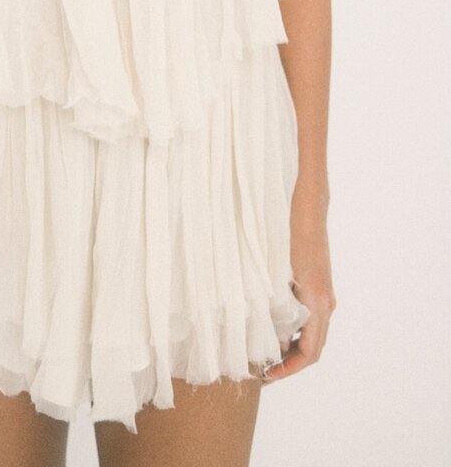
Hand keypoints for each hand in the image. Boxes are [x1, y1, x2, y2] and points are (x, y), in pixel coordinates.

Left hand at [262, 217, 336, 382]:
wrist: (306, 211)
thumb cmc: (288, 238)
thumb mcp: (276, 275)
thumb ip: (273, 306)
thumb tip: (261, 336)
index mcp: (318, 304)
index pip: (310, 352)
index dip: (289, 369)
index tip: (267, 376)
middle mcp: (326, 303)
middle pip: (312, 348)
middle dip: (288, 363)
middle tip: (262, 371)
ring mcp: (324, 295)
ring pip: (311, 334)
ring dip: (290, 348)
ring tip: (263, 354)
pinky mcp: (319, 287)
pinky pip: (310, 319)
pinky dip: (293, 331)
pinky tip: (271, 329)